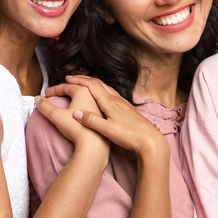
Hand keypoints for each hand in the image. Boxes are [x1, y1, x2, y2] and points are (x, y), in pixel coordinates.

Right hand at [48, 75, 167, 159]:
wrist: (149, 139)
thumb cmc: (130, 135)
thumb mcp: (107, 130)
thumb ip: (91, 120)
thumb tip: (76, 112)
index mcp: (110, 102)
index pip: (92, 86)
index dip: (79, 80)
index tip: (67, 78)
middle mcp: (116, 99)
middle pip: (98, 83)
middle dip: (84, 79)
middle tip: (71, 78)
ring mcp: (122, 103)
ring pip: (105, 87)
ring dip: (93, 83)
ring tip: (84, 84)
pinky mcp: (126, 108)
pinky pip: (111, 93)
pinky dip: (101, 90)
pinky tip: (102, 95)